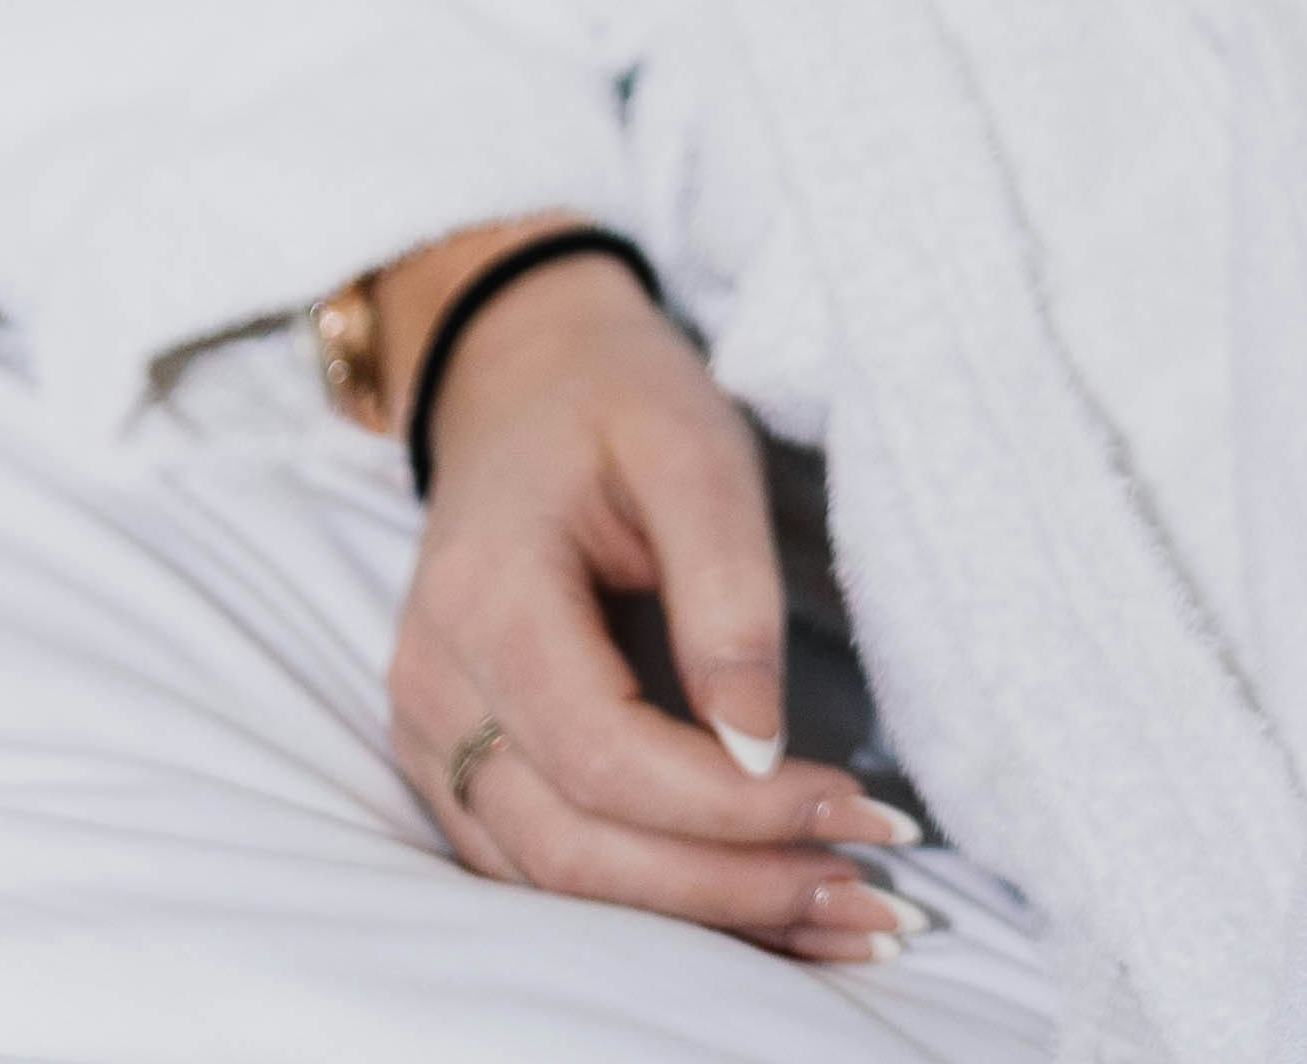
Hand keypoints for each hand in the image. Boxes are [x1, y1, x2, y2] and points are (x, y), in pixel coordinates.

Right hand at [377, 228, 923, 964]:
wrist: (521, 382)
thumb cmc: (615, 400)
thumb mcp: (692, 444)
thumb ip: (725, 587)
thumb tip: (759, 744)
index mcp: (484, 598)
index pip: (602, 754)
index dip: (727, 806)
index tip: (852, 806)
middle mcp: (438, 690)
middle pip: (576, 849)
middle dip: (729, 889)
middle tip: (870, 898)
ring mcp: (436, 742)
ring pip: (559, 886)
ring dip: (703, 924)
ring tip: (843, 919)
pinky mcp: (464, 772)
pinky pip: (551, 872)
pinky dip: (658, 907)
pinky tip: (763, 910)